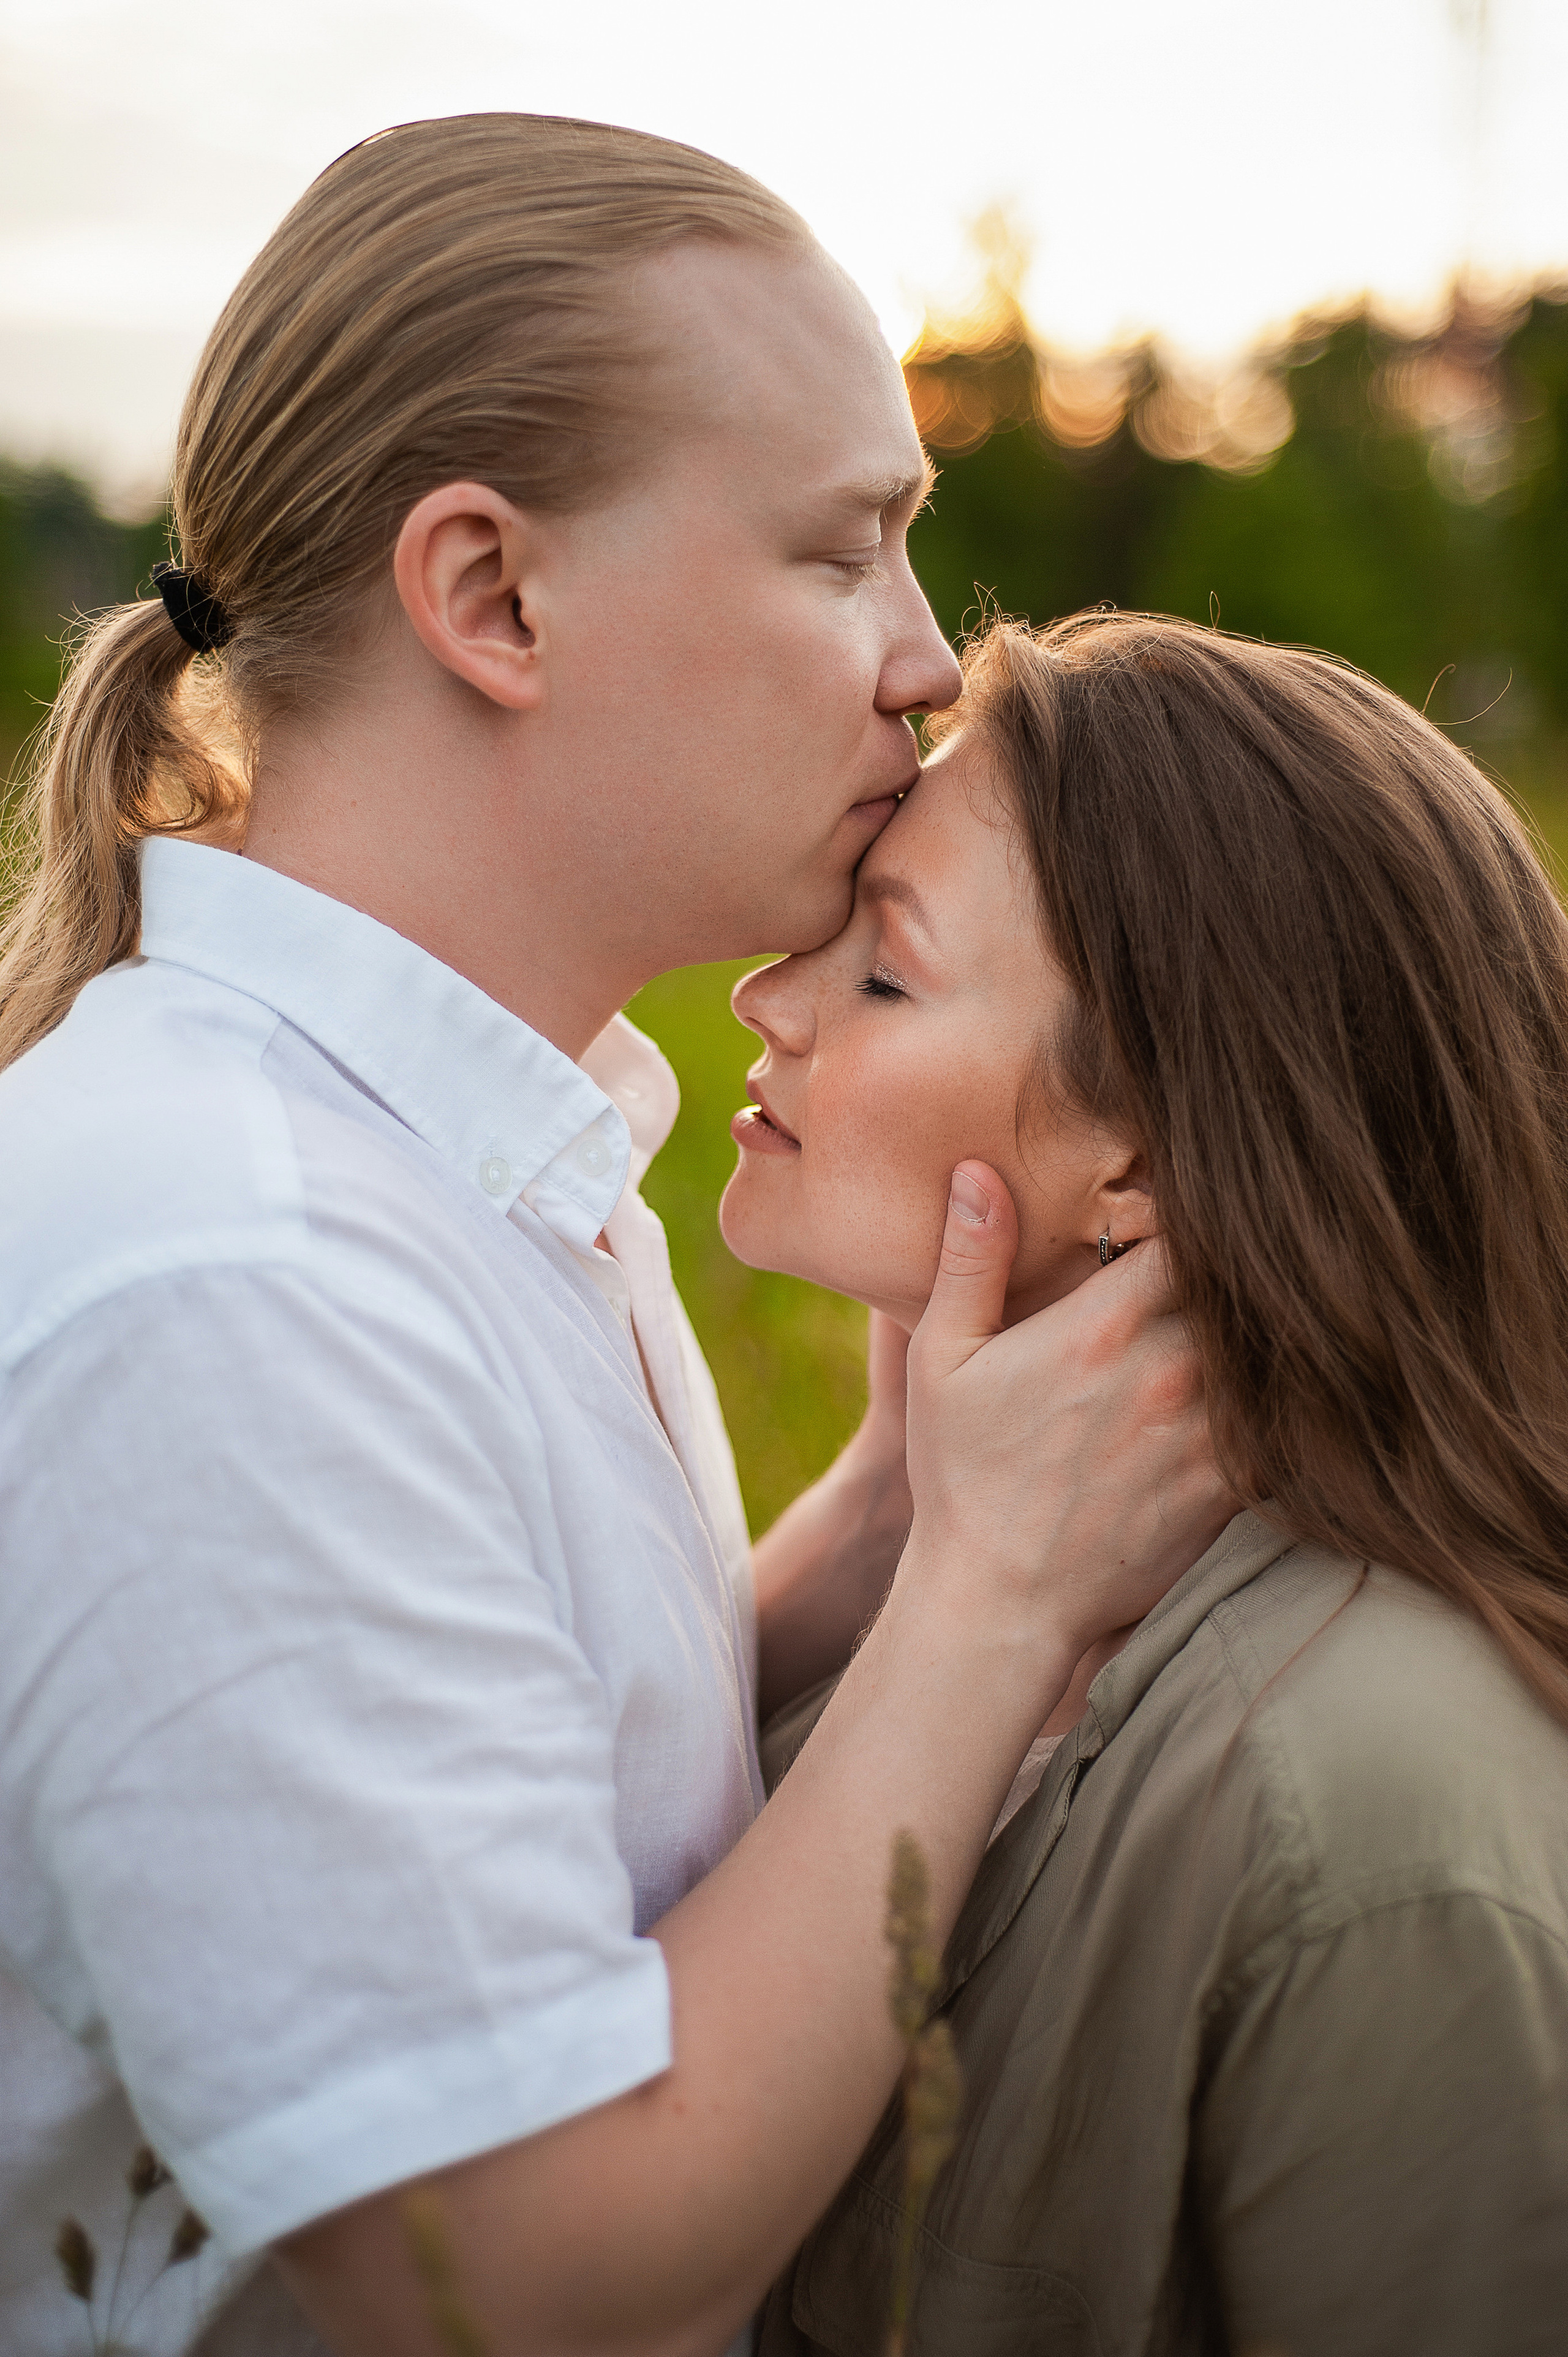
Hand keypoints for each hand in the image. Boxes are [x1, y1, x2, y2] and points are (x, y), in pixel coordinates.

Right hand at [902, 1160, 1233, 1658]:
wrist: (1002, 1603)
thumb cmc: (963, 1478)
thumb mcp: (942, 1361)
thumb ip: (969, 1260)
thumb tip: (977, 1169)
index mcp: (1102, 1326)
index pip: (1184, 1230)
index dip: (1189, 1213)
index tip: (1179, 1212)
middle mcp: (1171, 1371)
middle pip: (1239, 1283)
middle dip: (1234, 1266)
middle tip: (1233, 1251)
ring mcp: (1209, 1432)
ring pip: (1270, 1348)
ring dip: (1262, 1329)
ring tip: (1263, 1312)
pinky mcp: (1232, 1487)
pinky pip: (1282, 1423)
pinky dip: (1278, 1399)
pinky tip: (1271, 1388)